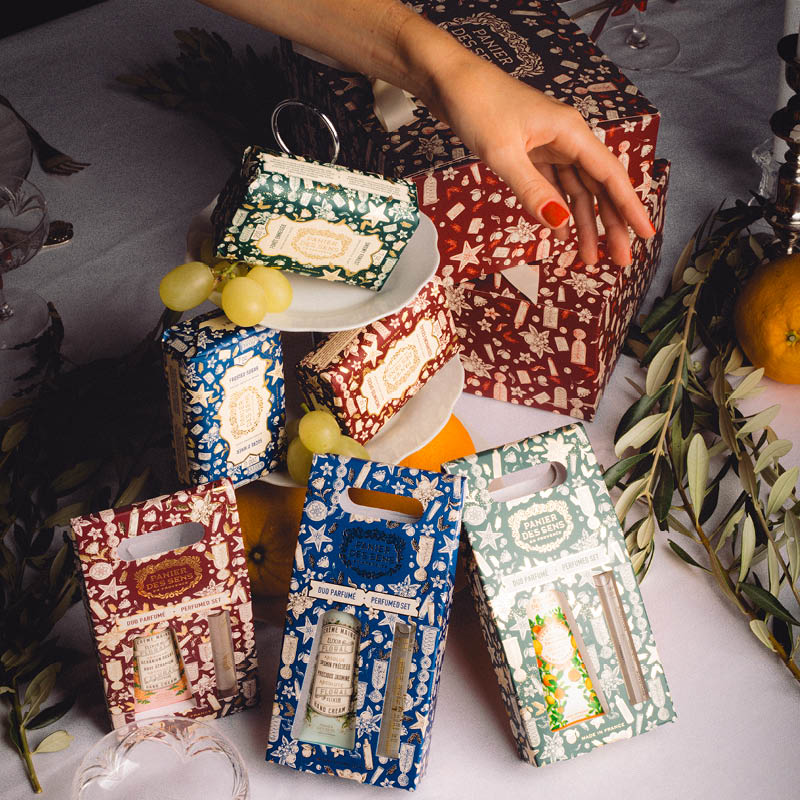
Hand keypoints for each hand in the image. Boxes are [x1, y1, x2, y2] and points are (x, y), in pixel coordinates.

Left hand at [422, 52, 655, 265]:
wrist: (450, 81)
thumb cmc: (477, 106)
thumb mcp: (503, 153)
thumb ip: (531, 190)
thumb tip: (559, 223)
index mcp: (570, 132)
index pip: (610, 176)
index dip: (630, 207)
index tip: (646, 233)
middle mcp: (566, 138)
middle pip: (598, 187)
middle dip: (609, 224)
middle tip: (618, 260)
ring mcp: (548, 145)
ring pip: (575, 190)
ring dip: (582, 223)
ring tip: (587, 257)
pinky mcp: (530, 152)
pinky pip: (553, 186)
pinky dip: (556, 209)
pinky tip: (559, 234)